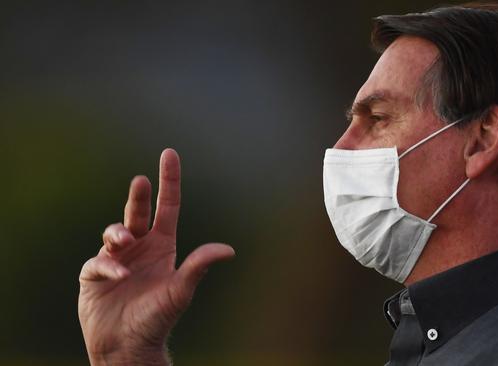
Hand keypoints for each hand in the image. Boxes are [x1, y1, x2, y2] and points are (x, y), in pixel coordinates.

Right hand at [78, 148, 234, 364]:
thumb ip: (199, 267)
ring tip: (125, 242)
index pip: (167, 207)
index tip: (169, 154)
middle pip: (138, 212)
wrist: (128, 345)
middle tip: (141, 181)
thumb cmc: (158, 318)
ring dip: (119, 234)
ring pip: (114, 232)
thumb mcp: (181, 290)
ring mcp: (116, 259)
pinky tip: (119, 276)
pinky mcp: (94, 274)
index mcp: (162, 246)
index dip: (169, 181)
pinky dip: (108, 266)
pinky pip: (99, 262)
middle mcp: (140, 247)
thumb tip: (228, 250)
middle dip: (139, 196)